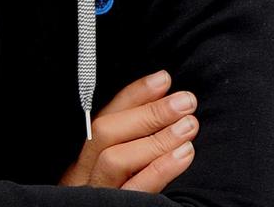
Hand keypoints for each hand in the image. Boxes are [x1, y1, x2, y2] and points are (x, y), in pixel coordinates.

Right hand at [59, 70, 198, 192]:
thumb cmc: (112, 199)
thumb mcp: (111, 172)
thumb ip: (127, 146)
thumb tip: (163, 105)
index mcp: (83, 159)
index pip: (103, 117)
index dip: (133, 95)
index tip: (164, 78)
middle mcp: (83, 174)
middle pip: (105, 134)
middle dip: (147, 112)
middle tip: (185, 100)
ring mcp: (97, 196)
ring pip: (117, 160)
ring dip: (156, 137)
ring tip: (190, 124)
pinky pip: (136, 190)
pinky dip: (160, 168)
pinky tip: (184, 154)